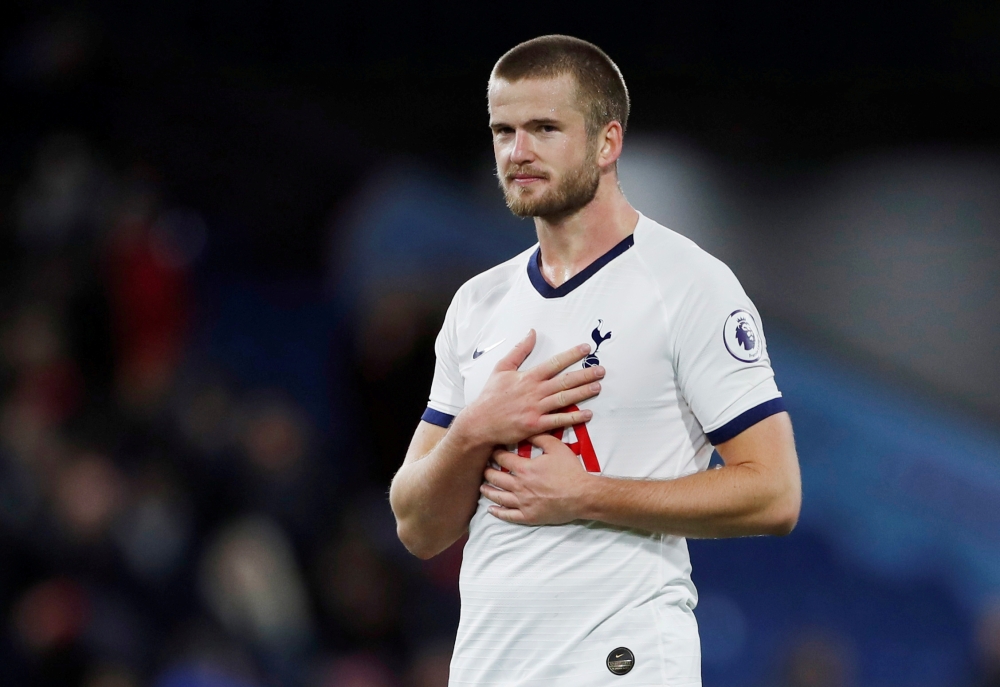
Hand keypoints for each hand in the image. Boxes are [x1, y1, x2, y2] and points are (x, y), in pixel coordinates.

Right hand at [454, 330, 603, 447]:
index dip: (572, 355)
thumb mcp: (501, 368)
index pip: (554, 363)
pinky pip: (559, 420)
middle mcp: (534, 392)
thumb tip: (532, 332)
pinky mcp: (536, 425)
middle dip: (585, 374)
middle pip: (565, 381)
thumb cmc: (491, 396)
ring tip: (598, 386)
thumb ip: (519, 350)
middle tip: (601, 369)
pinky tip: (588, 414)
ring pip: (565, 399)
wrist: (479, 423)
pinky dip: (574, 417)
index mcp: (528, 377)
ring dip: (583, 392)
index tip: (586, 349)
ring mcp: (536, 409)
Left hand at [480, 434, 596, 524]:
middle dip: (487, 472)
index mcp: (524, 468)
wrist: (582, 495)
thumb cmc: (570, 470)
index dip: (495, 454)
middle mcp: (519, 486)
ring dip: (488, 491)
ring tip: (482, 487)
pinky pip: (509, 515)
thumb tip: (526, 431)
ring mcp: (523, 502)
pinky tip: (491, 510)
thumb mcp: (556, 447)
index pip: (502, 459)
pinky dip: (498, 513)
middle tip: (484, 468)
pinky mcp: (529, 516)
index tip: (492, 451)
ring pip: (499, 497)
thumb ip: (539, 438)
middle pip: (495, 478)